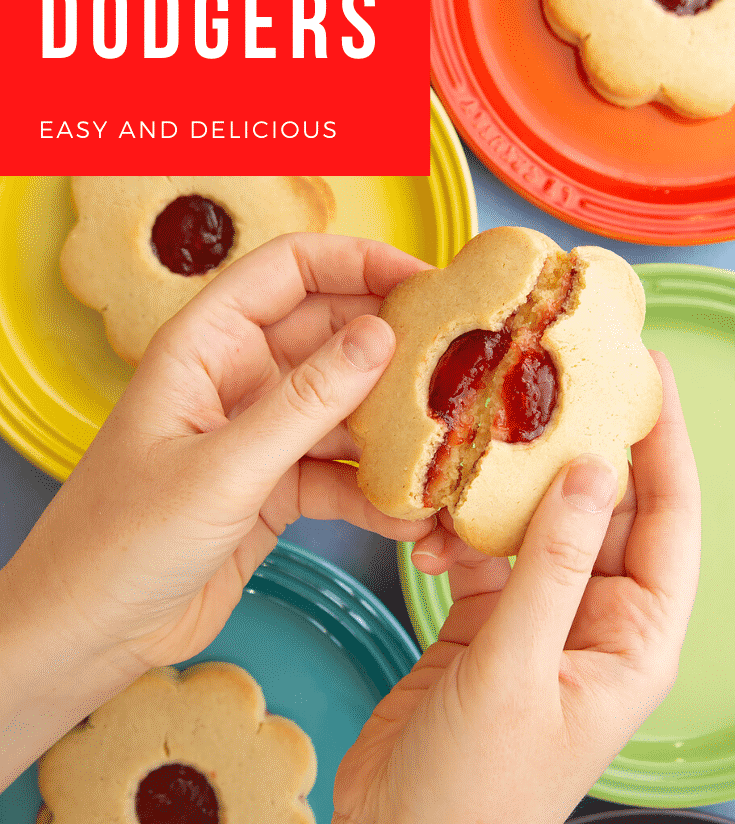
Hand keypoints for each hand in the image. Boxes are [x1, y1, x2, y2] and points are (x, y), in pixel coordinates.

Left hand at [3, 233, 433, 686]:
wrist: (89, 631)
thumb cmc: (122, 538)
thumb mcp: (222, 467)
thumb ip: (306, 402)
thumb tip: (381, 336)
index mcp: (207, 343)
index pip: (291, 269)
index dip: (359, 261)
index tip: (425, 280)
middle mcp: (238, 376)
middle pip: (330, 332)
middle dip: (394, 342)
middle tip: (463, 357)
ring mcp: (260, 432)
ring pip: (344, 404)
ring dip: (393, 422)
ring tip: (450, 435)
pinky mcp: (276, 486)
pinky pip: (339, 471)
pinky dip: (374, 488)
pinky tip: (410, 510)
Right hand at [333, 353, 699, 823]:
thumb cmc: (474, 787)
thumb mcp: (516, 670)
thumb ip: (553, 567)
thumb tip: (591, 472)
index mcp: (632, 640)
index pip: (668, 522)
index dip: (665, 445)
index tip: (647, 375)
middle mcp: (595, 621)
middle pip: (602, 510)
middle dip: (577, 446)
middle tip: (548, 377)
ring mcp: (539, 617)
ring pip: (539, 523)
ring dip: (509, 486)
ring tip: (484, 433)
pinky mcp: (486, 619)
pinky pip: (485, 550)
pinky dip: (459, 529)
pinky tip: (433, 517)